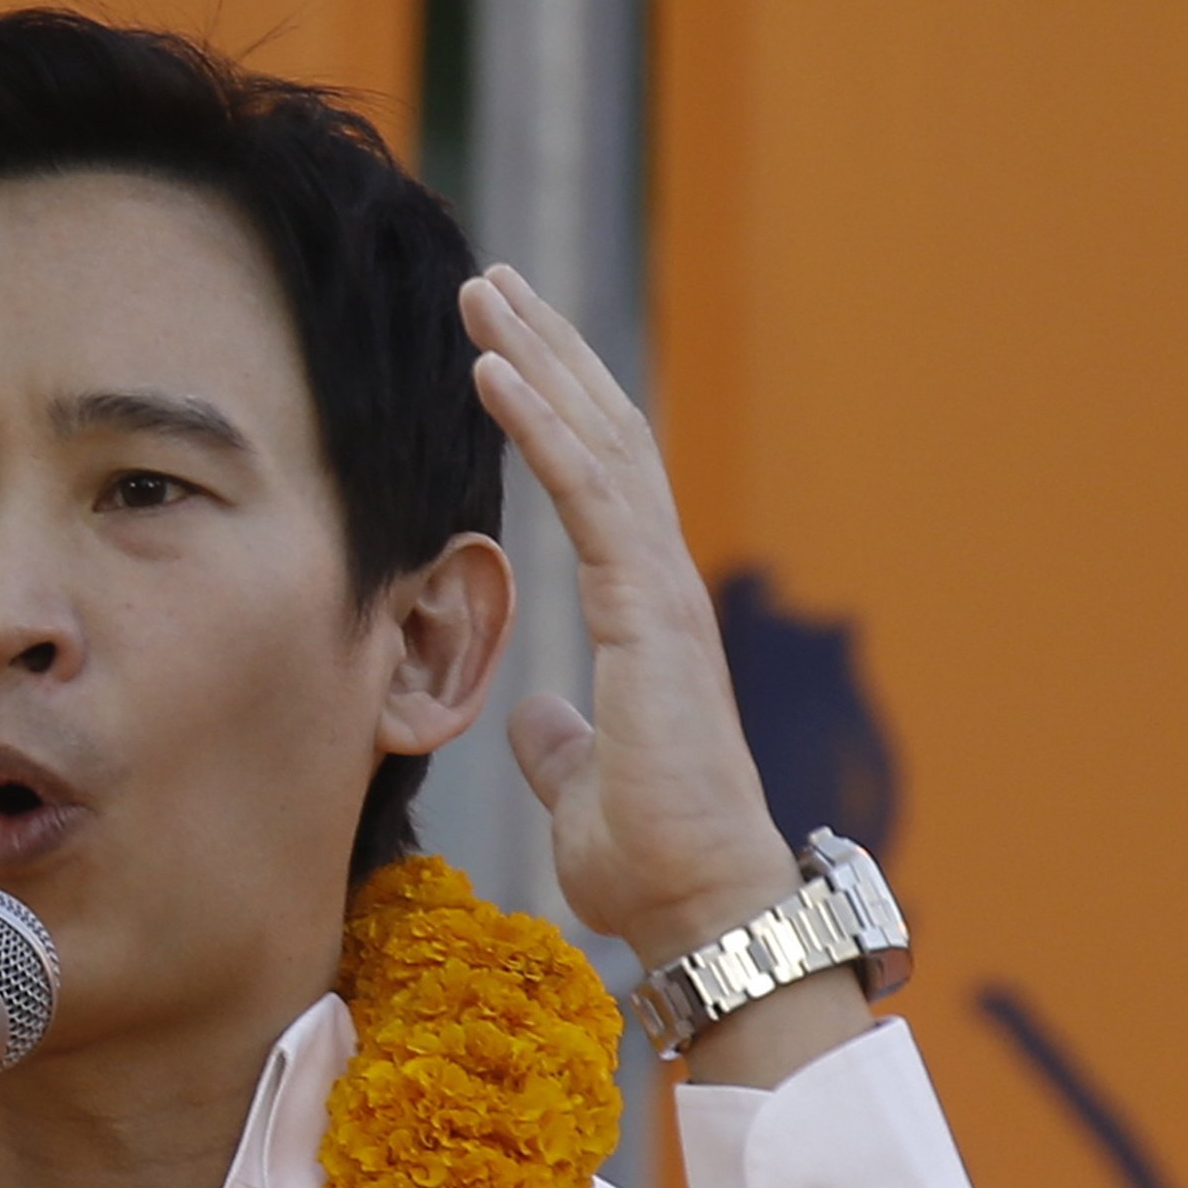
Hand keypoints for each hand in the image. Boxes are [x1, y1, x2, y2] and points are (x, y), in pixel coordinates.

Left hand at [460, 266, 867, 1083]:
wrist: (701, 906)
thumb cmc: (652, 861)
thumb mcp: (581, 787)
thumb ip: (561, 745)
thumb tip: (536, 720)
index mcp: (644, 613)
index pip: (596, 484)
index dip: (553, 409)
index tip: (501, 348)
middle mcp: (660, 584)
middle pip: (605, 435)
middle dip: (549, 351)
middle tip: (491, 281)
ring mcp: (662, 591)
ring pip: (601, 441)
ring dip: (541, 358)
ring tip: (486, 291)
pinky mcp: (649, 612)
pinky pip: (588, 495)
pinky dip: (539, 425)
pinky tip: (492, 370)